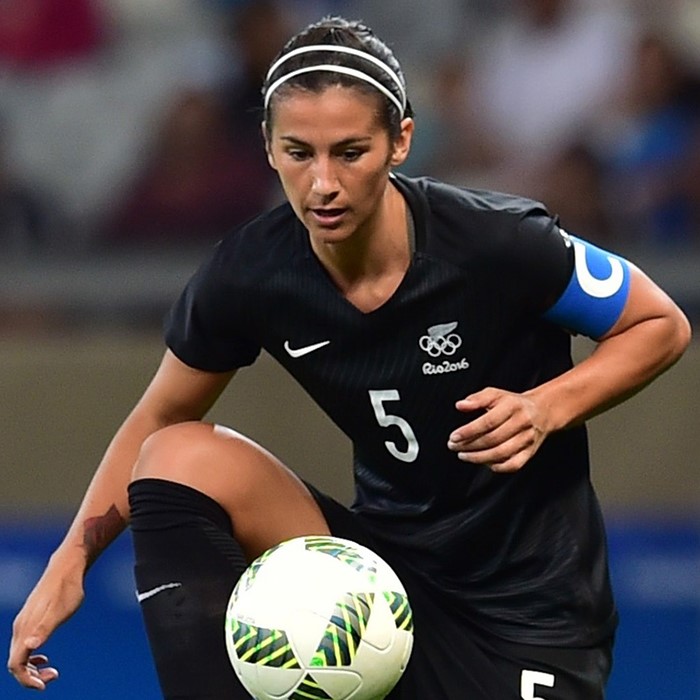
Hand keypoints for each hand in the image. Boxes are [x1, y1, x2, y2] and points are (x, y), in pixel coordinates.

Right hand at [7, 564, 84, 689]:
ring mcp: (24, 623)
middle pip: (16, 663)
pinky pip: (24, 646)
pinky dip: (32, 657)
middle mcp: (20, 628)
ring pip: (19, 655)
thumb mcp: (60, 611)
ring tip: (52, 672)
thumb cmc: (67, 588)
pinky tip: (44, 657)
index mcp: (25, 629)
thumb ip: (44, 629)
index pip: (15, 665)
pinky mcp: (31, 619)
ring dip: (32, 669)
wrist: (67, 568)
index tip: (45, 685)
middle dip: (30, 677)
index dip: (26, 680)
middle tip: (53, 676)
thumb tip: (30, 646)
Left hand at [447, 387, 549, 472]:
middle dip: (469, 445)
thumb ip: (476, 399)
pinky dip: (498, 467)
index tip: (454, 436)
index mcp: (512, 406)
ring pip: (501, 453)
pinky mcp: (530, 452)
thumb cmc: (513, 403)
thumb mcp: (495, 394)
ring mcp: (527, 439)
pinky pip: (514, 465)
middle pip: (493, 439)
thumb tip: (460, 405)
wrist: (541, 411)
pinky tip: (484, 463)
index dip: (469, 431)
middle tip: (453, 446)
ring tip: (463, 455)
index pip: (488, 422)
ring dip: (479, 458)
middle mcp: (522, 423)